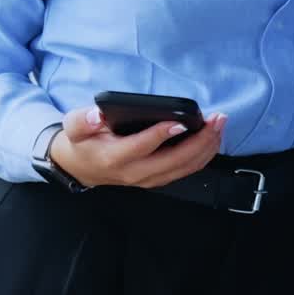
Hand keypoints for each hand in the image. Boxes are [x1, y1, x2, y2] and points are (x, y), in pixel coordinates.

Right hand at [48, 104, 224, 188]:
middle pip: (174, 161)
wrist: (82, 167)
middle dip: (200, 140)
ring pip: (185, 168)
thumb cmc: (83, 142)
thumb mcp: (74, 127)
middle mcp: (135, 173)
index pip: (142, 147)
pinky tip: (213, 138)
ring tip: (219, 125)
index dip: (161, 134)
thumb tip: (98, 115)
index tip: (180, 121)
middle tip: (216, 119)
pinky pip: (186, 170)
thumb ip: (83, 120)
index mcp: (114, 158)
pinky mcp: (159, 178)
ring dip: (207, 147)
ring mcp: (149, 179)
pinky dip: (203, 155)